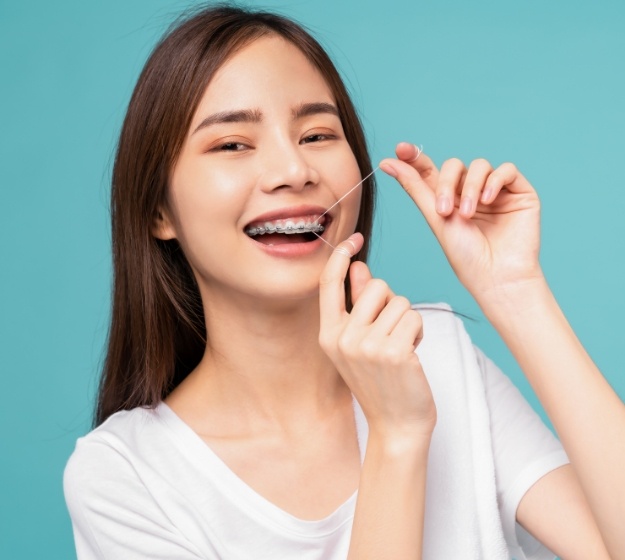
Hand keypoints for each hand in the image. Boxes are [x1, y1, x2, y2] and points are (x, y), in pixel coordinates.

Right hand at [319, 233, 435, 442]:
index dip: (340, 256)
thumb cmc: (381, 381)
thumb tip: (359, 267)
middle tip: (391, 333)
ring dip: (407, 321)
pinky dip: (417, 332)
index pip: (329, 284)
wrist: (396, 425)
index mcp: (328, 334)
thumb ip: (358, 304)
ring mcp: (366, 346)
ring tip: (401, 348)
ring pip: (399, 301)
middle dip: (391, 303)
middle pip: (376, 286)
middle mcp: (342, 338)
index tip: (354, 238)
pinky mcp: (392, 351)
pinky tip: (411, 355)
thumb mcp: (359, 343)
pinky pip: (413, 317)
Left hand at [380, 143, 544, 303]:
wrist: (497, 276)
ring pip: (479, 165)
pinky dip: (495, 181)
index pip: (430, 171)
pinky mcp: (519, 192)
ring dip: (471, 187)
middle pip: (454, 166)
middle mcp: (471, 192)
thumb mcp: (435, 218)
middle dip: (447, 183)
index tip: (401, 148)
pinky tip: (488, 201)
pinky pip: (507, 170)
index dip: (415, 157)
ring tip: (468, 214)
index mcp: (448, 199)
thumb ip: (414, 187)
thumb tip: (387, 162)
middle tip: (444, 210)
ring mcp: (496, 191)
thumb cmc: (466, 255)